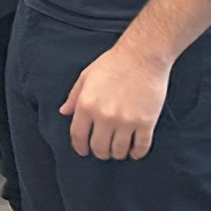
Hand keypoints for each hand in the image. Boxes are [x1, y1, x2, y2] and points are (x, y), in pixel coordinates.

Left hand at [61, 44, 170, 159]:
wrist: (142, 56)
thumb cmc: (113, 64)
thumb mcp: (85, 77)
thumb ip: (74, 97)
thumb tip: (64, 112)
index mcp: (86, 105)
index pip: (78, 135)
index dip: (79, 147)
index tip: (83, 151)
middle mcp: (104, 116)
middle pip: (99, 147)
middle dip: (100, 153)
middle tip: (103, 152)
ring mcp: (126, 120)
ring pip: (119, 150)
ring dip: (117, 154)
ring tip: (118, 152)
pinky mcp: (146, 122)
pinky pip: (141, 146)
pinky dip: (137, 153)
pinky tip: (134, 152)